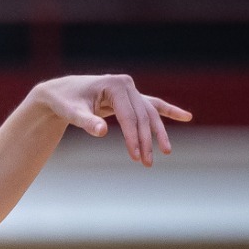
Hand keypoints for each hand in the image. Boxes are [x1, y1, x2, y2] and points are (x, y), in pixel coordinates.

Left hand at [32, 74, 191, 166]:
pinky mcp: (131, 98)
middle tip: (147, 163)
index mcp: (115, 85)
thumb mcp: (72, 112)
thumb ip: (86, 122)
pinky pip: (153, 106)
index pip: (129, 116)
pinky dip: (168, 111)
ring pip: (150, 114)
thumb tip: (101, 132)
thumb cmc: (65, 102)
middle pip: (142, 116)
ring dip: (158, 133)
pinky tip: (186, 117)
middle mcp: (127, 85)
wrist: (62, 93)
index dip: (133, 137)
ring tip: (166, 152)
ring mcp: (131, 90)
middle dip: (146, 141)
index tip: (135, 156)